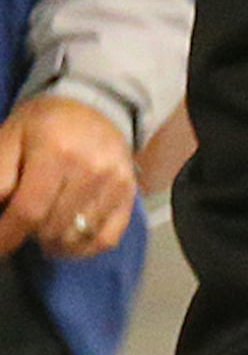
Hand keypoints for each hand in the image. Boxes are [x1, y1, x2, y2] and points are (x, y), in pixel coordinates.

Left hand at [0, 93, 138, 258]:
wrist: (96, 106)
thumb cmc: (43, 125)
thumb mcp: (9, 137)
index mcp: (56, 153)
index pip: (28, 210)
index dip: (6, 236)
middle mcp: (91, 171)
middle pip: (50, 228)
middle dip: (27, 234)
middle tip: (20, 224)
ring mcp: (115, 185)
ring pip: (76, 238)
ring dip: (52, 242)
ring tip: (42, 229)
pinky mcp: (129, 196)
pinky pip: (105, 240)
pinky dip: (82, 249)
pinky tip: (67, 240)